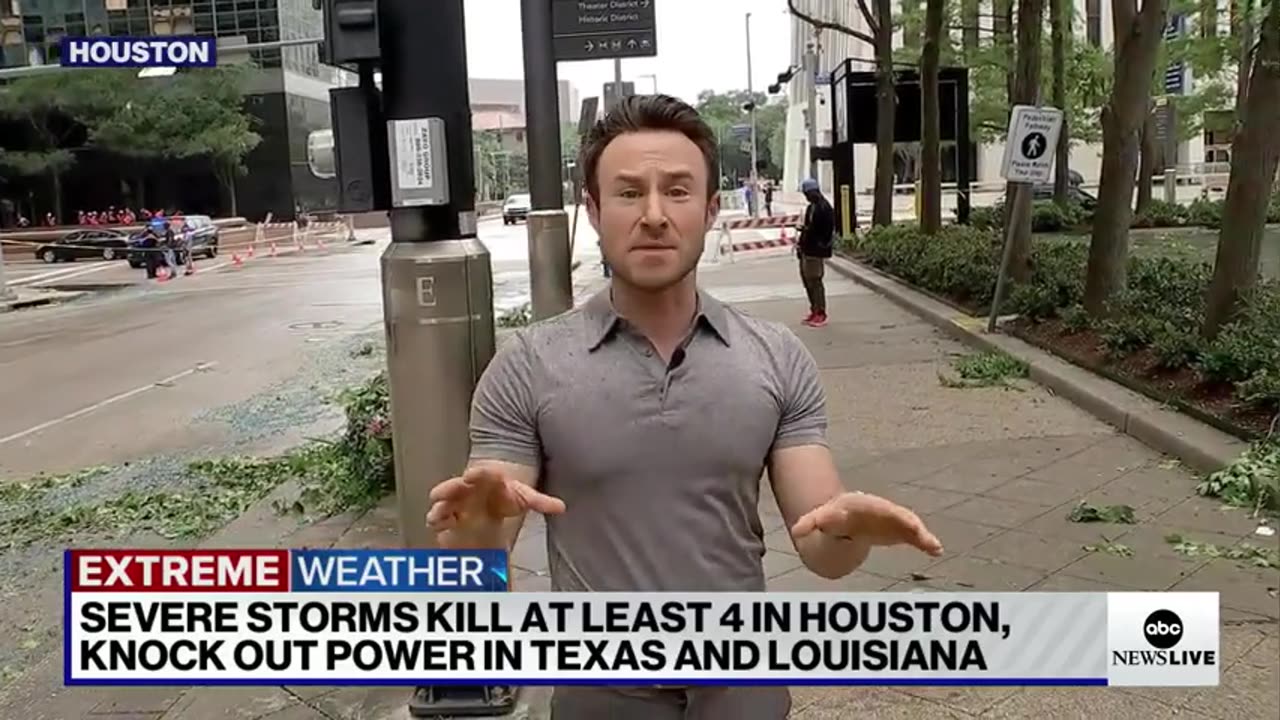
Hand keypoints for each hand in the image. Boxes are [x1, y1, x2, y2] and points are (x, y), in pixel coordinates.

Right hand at [427, 466, 564, 544]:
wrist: (492, 497)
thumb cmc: (506, 495)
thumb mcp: (524, 497)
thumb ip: (540, 502)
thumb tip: (561, 507)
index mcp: (486, 479)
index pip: (480, 473)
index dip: (476, 473)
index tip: (472, 474)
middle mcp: (467, 488)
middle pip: (454, 485)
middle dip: (448, 489)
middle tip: (442, 493)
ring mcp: (456, 502)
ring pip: (442, 503)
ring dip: (438, 509)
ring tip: (435, 517)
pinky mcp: (449, 516)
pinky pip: (438, 519)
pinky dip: (438, 524)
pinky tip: (439, 531)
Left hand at [791, 492, 942, 556]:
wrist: (846, 515)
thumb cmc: (834, 517)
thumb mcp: (819, 519)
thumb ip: (810, 524)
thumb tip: (797, 530)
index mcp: (859, 506)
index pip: (868, 508)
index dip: (881, 513)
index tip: (878, 518)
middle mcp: (879, 509)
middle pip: (893, 513)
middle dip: (904, 521)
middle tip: (915, 528)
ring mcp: (891, 518)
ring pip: (908, 524)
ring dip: (919, 533)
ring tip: (932, 544)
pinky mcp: (899, 530)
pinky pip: (914, 535)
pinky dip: (925, 541)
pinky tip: (937, 550)